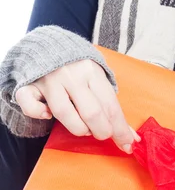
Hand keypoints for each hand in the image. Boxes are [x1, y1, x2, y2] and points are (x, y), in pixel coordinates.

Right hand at [15, 59, 139, 153]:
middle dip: (102, 131)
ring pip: (64, 112)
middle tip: (104, 135)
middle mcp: (71, 75)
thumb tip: (130, 136)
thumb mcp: (97, 76)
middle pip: (91, 111)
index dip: (121, 129)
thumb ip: (110, 102)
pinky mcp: (29, 85)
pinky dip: (37, 113)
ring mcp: (49, 80)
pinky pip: (29, 103)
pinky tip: (47, 115)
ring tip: (85, 129)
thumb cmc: (79, 67)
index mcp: (92, 71)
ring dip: (79, 128)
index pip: (110, 105)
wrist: (49, 44)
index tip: (128, 144)